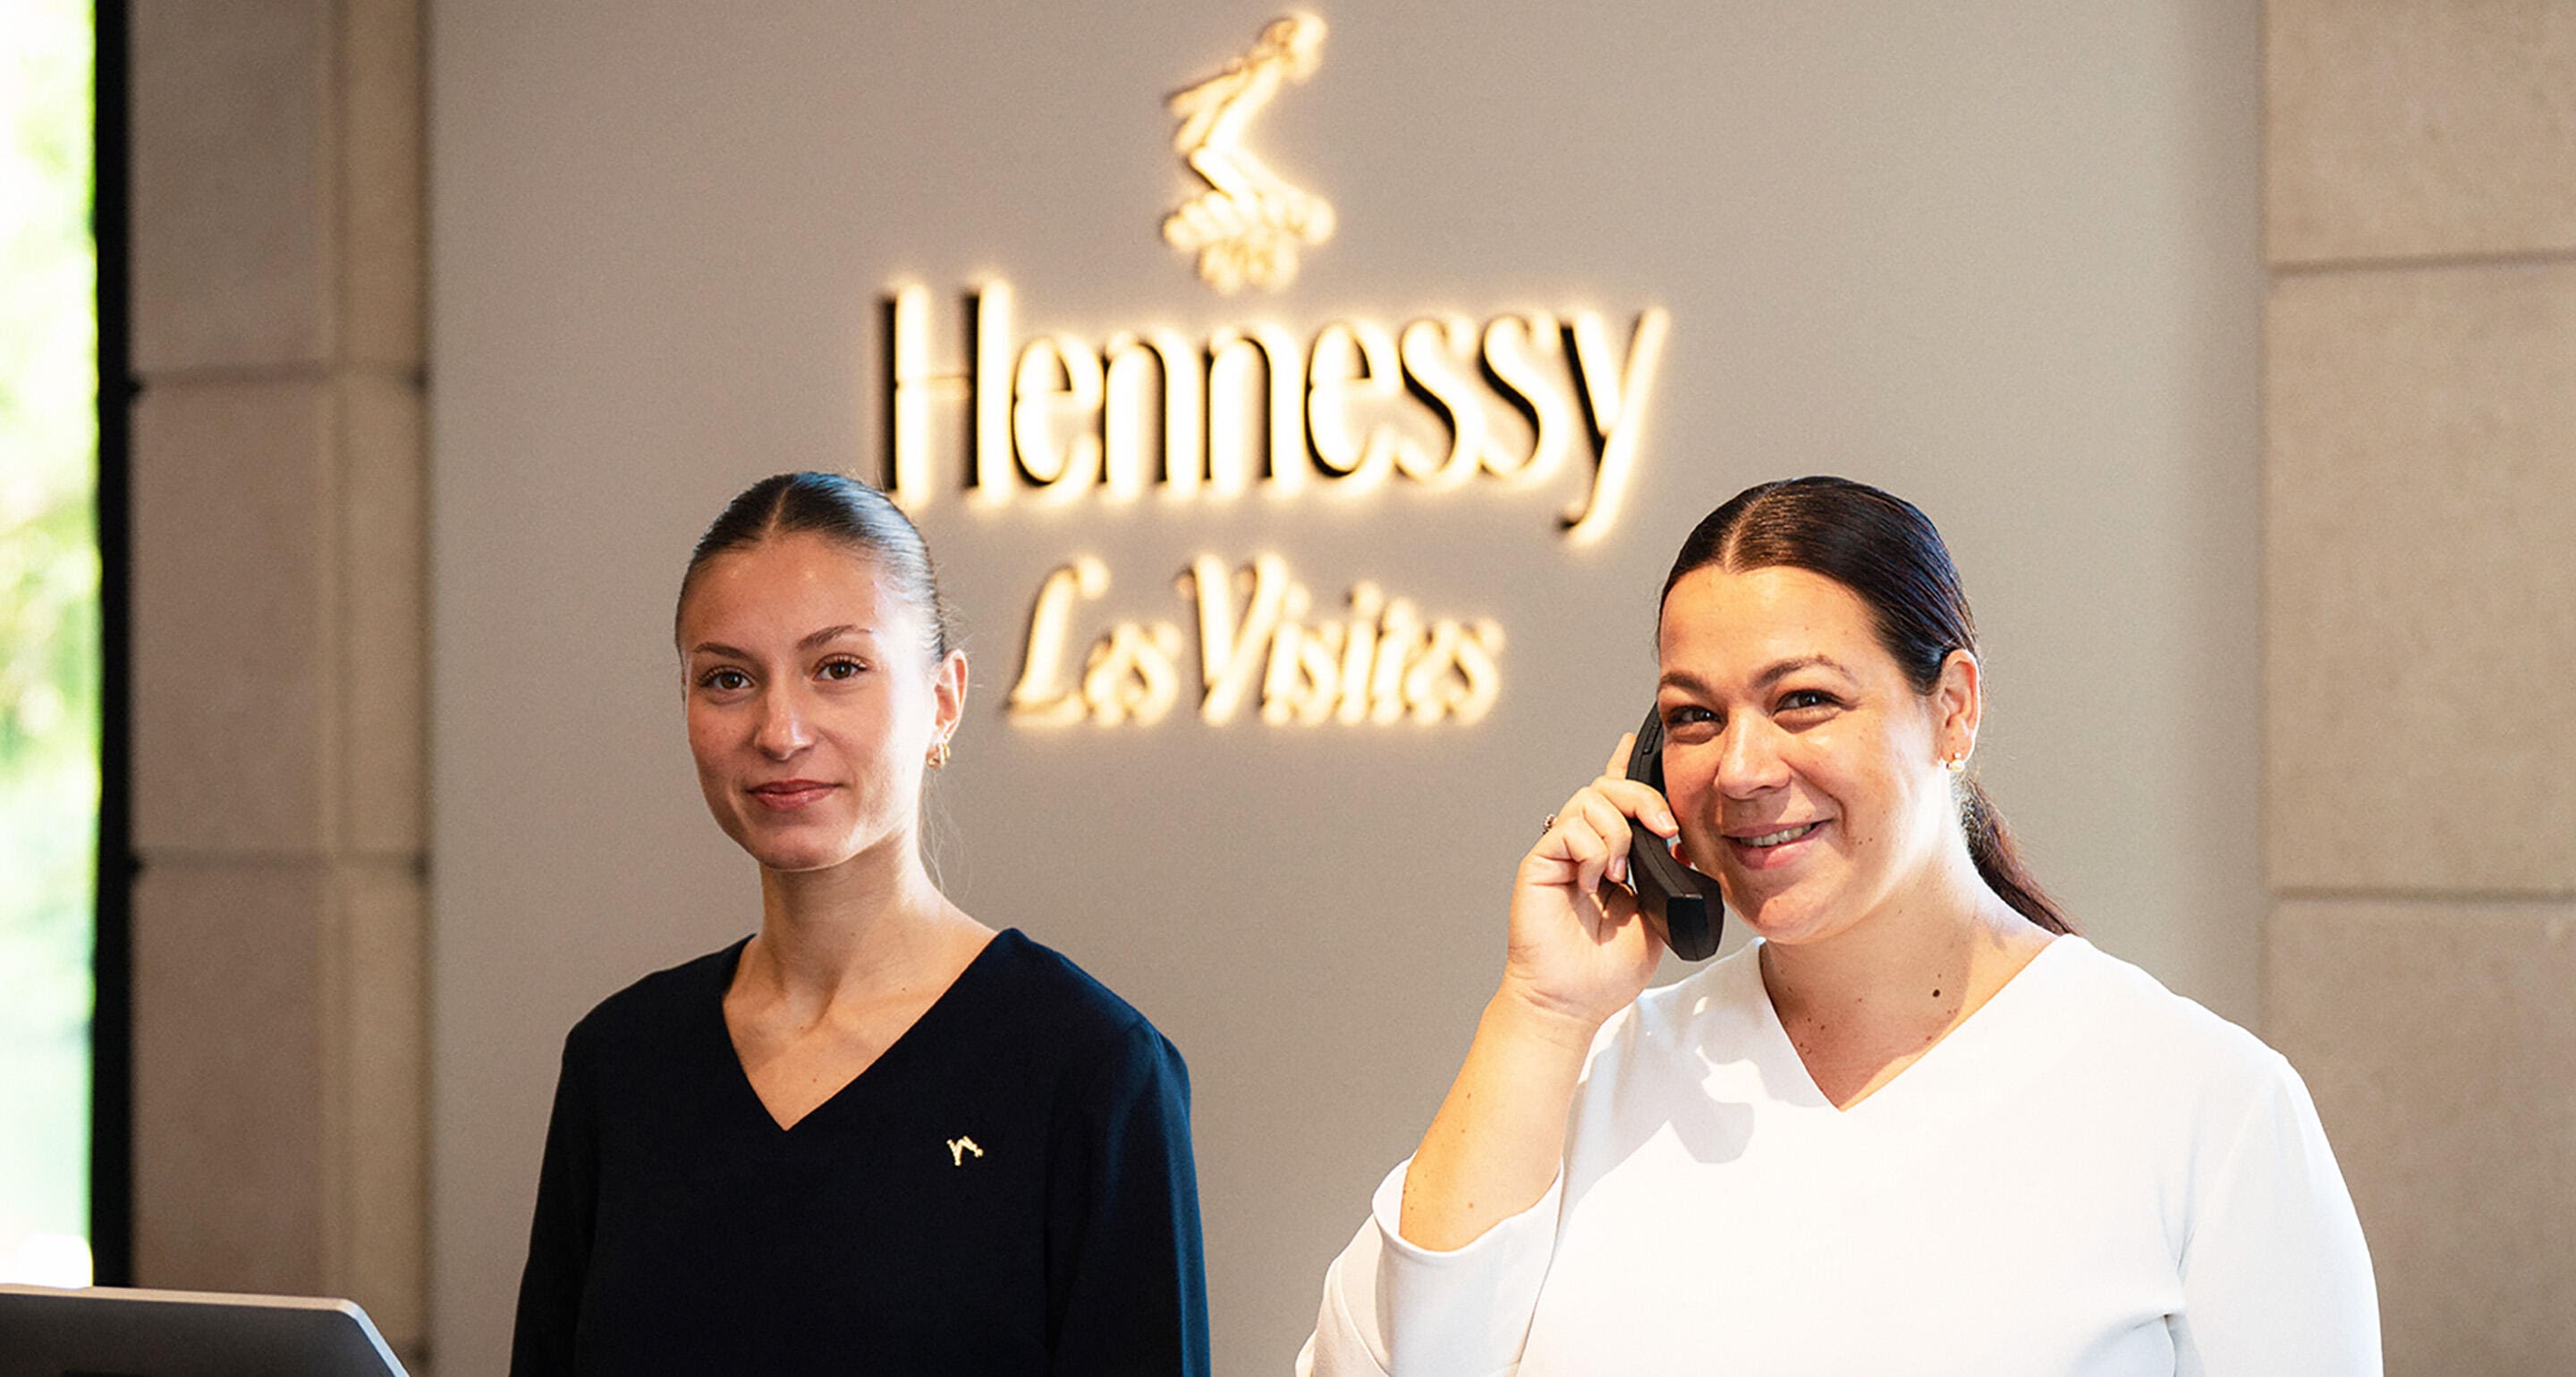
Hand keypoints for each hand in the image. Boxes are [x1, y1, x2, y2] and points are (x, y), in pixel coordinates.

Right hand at [1498, 733, 1681, 1039]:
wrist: (1574, 1001)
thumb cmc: (1608, 968)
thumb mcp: (1657, 915)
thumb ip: (1665, 876)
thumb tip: (1677, 843)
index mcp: (1609, 853)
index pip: (1615, 798)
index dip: (1624, 767)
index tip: (1634, 742)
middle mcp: (1582, 846)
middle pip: (1607, 787)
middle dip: (1643, 797)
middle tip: (1664, 827)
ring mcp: (1559, 852)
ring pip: (1590, 799)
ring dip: (1618, 831)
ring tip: (1620, 874)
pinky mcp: (1540, 862)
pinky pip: (1570, 827)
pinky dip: (1594, 850)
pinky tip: (1596, 881)